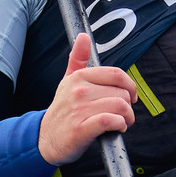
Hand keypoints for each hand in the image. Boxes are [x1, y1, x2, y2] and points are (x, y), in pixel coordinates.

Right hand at [38, 33, 136, 164]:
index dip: (130, 86)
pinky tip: (117, 128)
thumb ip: (77, 60)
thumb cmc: (62, 111)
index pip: (116, 74)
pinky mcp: (80, 129)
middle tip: (122, 114)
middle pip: (121, 93)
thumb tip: (83, 37)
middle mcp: (78, 91)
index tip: (130, 96)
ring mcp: (78, 110)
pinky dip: (119, 125)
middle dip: (128, 106)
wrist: (45, 139)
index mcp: (79, 77)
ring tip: (122, 122)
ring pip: (119, 106)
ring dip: (127, 117)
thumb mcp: (67, 82)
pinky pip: (110, 121)